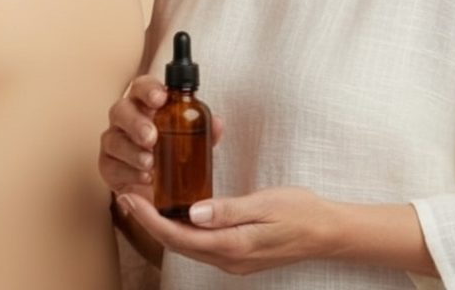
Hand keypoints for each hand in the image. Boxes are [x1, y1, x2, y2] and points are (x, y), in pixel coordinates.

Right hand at [99, 74, 224, 200]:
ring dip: (132, 151)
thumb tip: (217, 123)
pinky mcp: (109, 166)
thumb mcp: (193, 140)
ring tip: (151, 163)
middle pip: (120, 109)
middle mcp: (126, 119)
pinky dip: (128, 172)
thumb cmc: (173, 152)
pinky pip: (110, 166)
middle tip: (152, 137)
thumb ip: (204, 130)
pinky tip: (144, 178)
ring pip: (112, 139)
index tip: (160, 98)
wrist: (158, 187)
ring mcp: (114, 142)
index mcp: (145, 105)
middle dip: (136, 122)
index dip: (148, 89)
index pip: (141, 87)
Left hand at [115, 187, 332, 274]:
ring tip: (143, 201)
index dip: (149, 219)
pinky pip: (200, 244)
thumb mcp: (266, 204)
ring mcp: (232, 260)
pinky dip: (182, 228)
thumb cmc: (300, 212)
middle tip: (127, 195)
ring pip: (187, 245)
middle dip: (148, 221)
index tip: (130, 198)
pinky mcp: (236, 254)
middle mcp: (228, 259)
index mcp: (233, 246)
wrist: (326, 233)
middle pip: (177, 243)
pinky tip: (175, 212)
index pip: (179, 236)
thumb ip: (229, 210)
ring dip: (162, 225)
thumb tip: (193, 213)